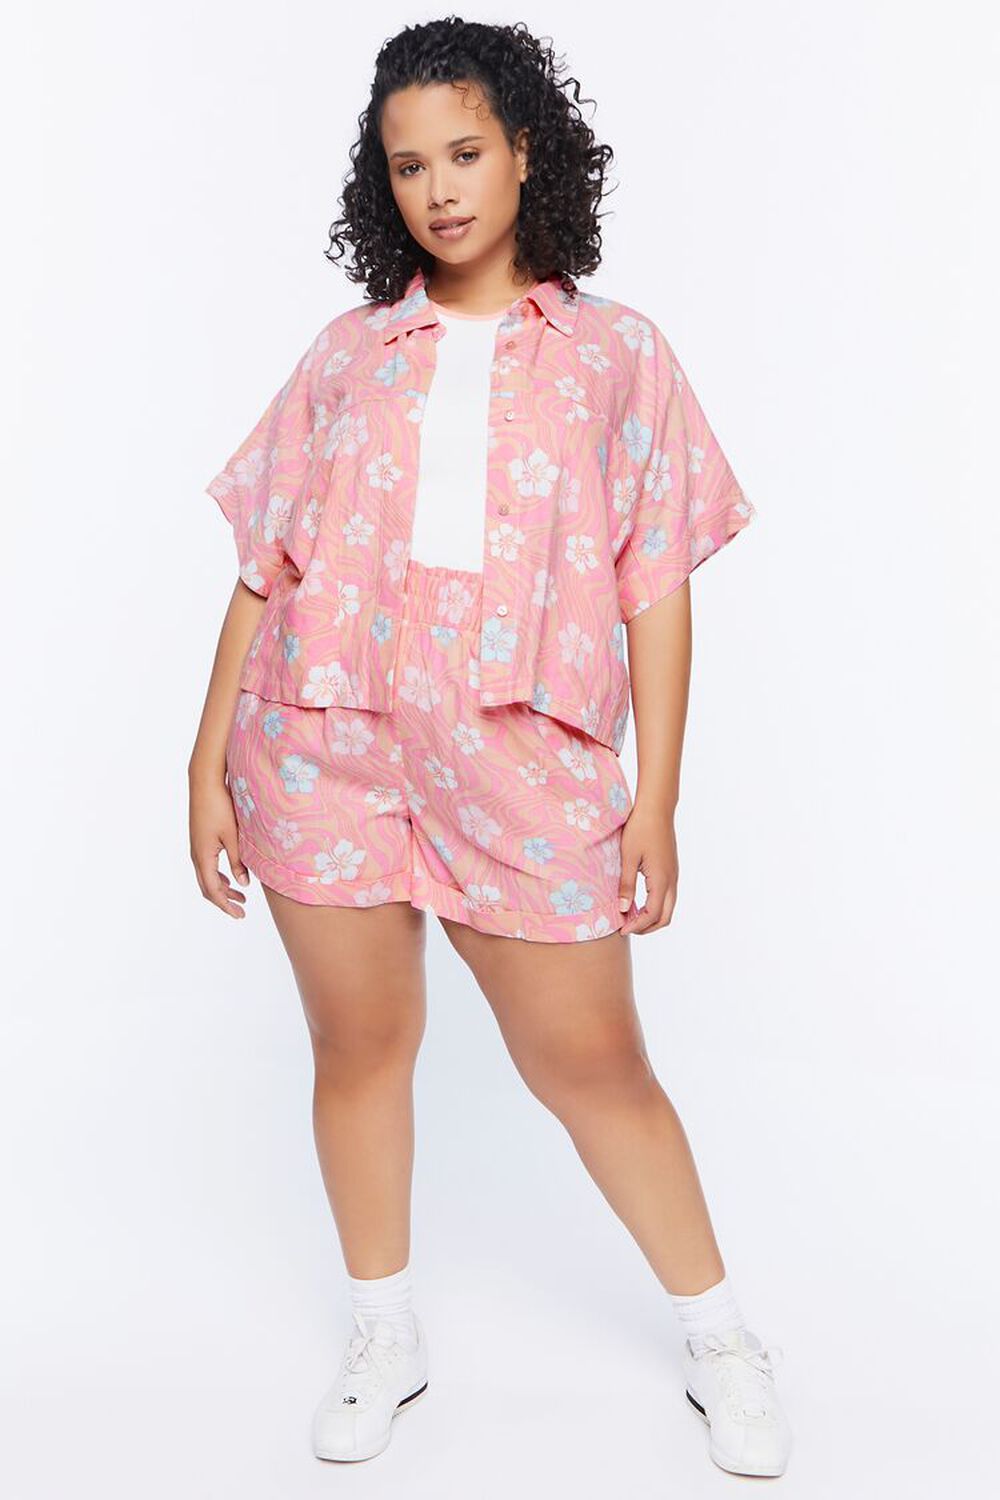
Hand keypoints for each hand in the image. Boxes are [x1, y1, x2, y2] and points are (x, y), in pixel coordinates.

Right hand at [189, 773, 250, 917]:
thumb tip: (243, 884)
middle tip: (241, 911)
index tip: (240, 915)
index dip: (226, 905)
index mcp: (203, 857)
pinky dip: (218, 877)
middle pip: (207, 887)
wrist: (204, 783)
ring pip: (207, 877)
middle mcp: (196, 855)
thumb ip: (238, 861)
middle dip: (224, 901)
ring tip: (240, 896)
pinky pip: (207, 867)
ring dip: (222, 889)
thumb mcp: (233, 836)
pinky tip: (230, 877)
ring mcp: (197, 848)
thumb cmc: (220, 807)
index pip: (213, 890)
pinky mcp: (200, 841)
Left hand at [617, 800, 677, 934]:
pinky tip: (638, 902)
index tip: (621, 929)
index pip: (652, 914)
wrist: (657, 809)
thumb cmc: (640, 829)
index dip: (637, 926)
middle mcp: (672, 880)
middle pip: (665, 917)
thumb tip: (623, 910)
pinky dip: (655, 907)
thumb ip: (626, 885)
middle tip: (626, 927)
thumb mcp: (628, 857)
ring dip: (651, 917)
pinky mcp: (671, 870)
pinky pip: (667, 897)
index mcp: (661, 879)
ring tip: (630, 916)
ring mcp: (674, 875)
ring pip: (668, 908)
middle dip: (646, 927)